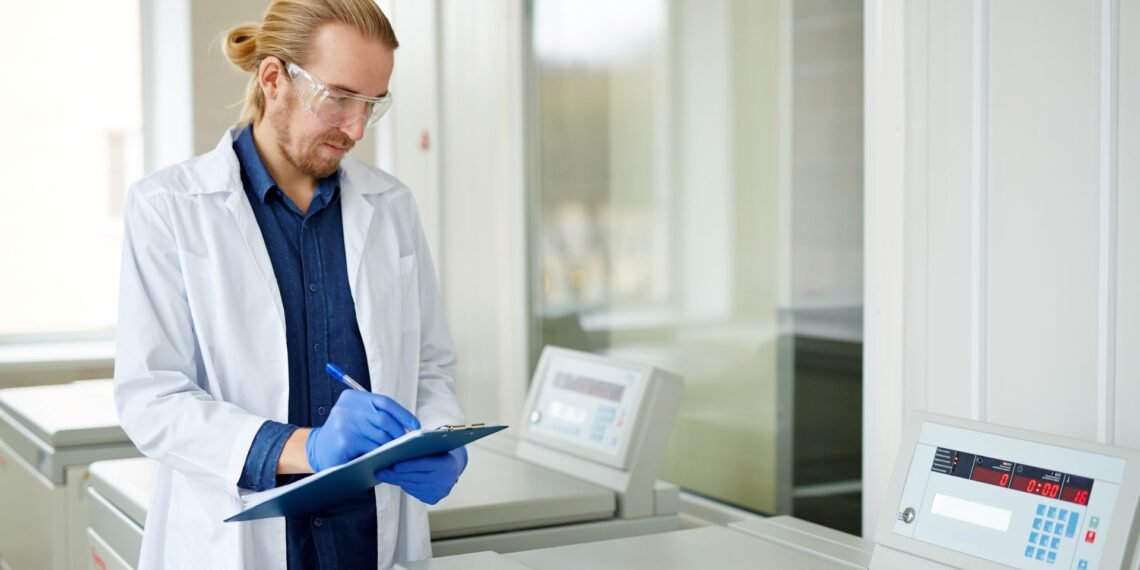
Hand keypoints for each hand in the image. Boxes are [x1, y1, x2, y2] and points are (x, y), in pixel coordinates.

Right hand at [305, 391, 419, 471]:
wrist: (318, 449)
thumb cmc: (344, 433)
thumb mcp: (357, 416)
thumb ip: (376, 415)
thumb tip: (407, 424)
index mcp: (353, 397)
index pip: (385, 402)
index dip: (403, 414)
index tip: (415, 425)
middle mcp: (347, 408)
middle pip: (384, 419)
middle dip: (399, 432)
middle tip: (406, 442)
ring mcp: (344, 424)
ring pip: (380, 435)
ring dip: (391, 444)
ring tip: (397, 449)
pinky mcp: (345, 441)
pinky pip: (371, 448)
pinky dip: (381, 453)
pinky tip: (384, 456)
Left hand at [374, 447, 467, 504]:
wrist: (452, 470)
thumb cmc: (439, 454)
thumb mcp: (435, 448)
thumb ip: (422, 449)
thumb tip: (398, 451)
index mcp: (447, 464)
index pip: (425, 465)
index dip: (409, 466)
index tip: (394, 466)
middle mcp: (444, 481)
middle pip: (415, 477)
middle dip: (396, 475)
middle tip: (380, 472)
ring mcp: (439, 492)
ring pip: (413, 486)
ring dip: (397, 481)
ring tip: (384, 476)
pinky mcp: (433, 499)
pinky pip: (415, 492)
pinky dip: (405, 486)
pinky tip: (397, 480)